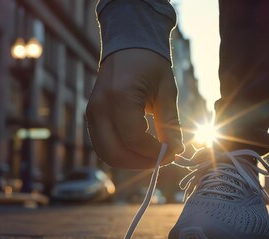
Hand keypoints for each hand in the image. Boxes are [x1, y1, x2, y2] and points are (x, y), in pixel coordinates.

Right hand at [86, 49, 183, 168]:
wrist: (128, 46)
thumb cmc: (151, 65)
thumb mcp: (167, 91)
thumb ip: (170, 123)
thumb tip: (176, 151)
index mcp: (120, 96)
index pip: (134, 139)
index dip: (154, 153)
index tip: (174, 153)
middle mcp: (100, 107)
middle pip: (115, 153)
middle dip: (142, 163)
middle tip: (164, 160)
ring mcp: (92, 113)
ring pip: (106, 154)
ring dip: (131, 162)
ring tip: (153, 156)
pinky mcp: (91, 117)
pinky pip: (103, 145)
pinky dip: (121, 153)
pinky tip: (140, 149)